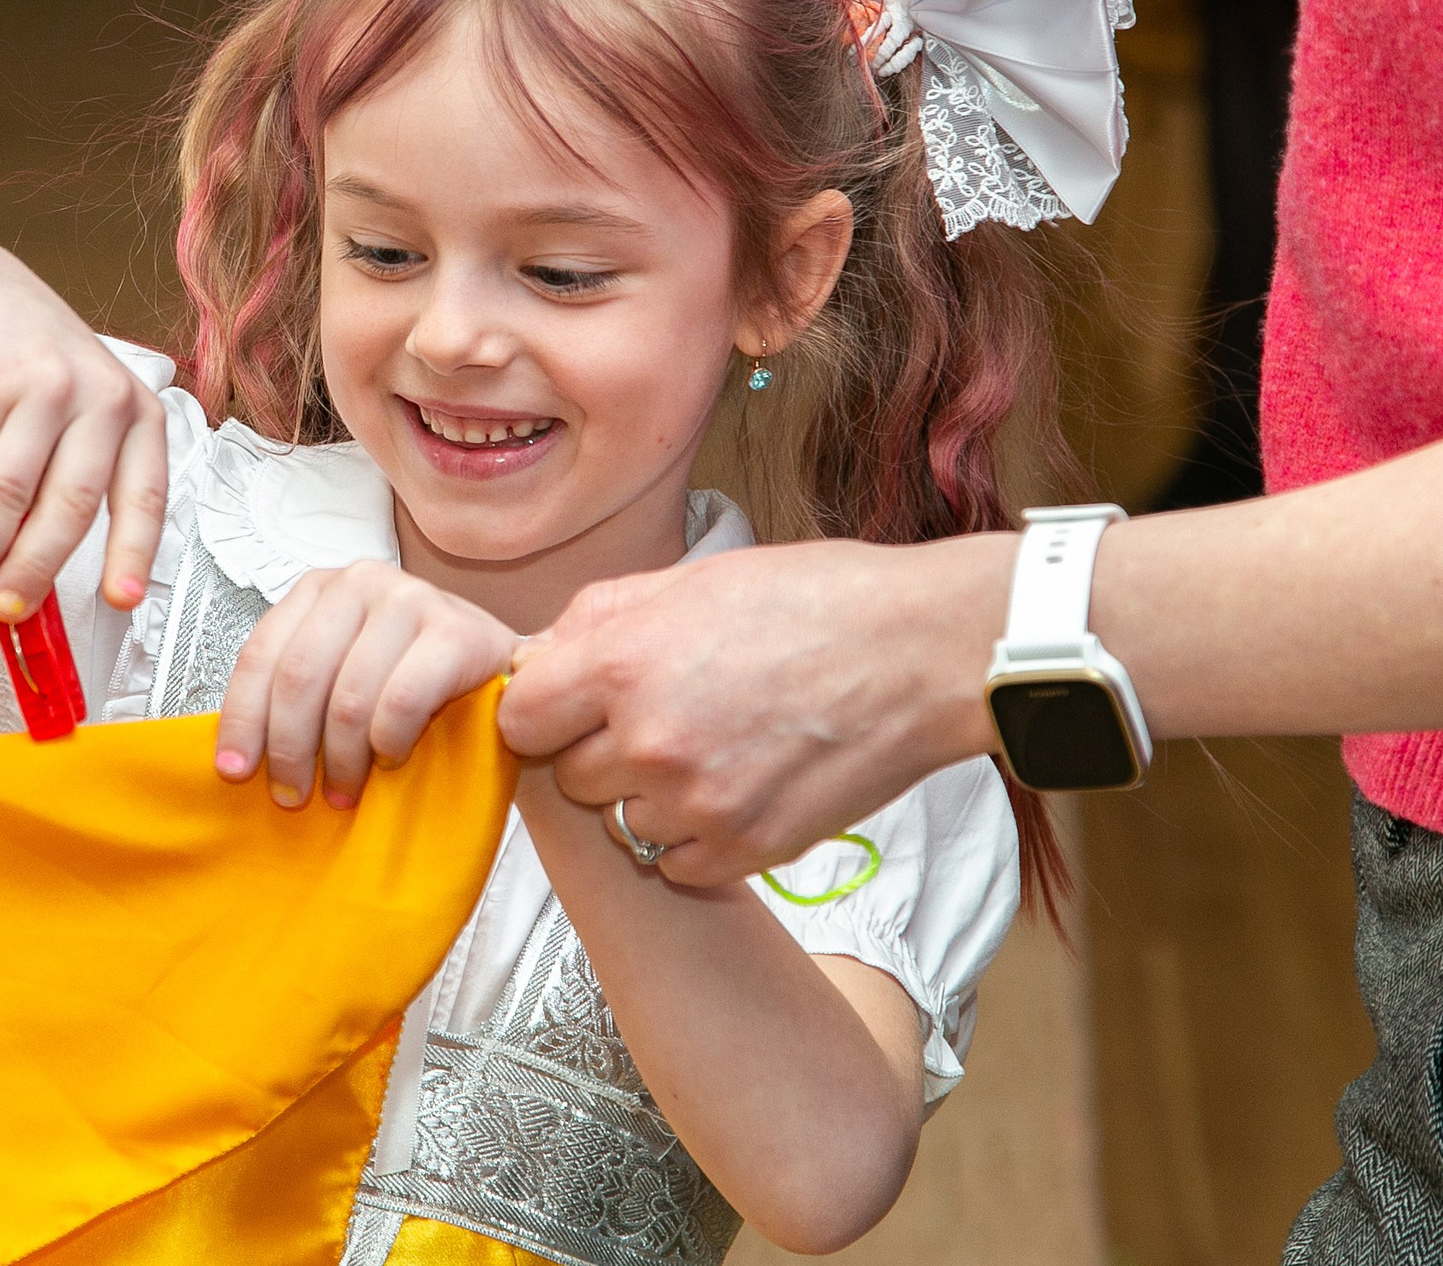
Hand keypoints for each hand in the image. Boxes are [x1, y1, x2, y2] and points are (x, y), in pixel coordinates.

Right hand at [0, 232, 170, 619]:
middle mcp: (102, 398)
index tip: (120, 603)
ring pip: (12, 497)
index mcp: (138, 414)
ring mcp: (44, 388)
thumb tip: (38, 581)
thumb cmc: (32, 366)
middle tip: (9, 615)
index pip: (145, 496)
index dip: (133, 553)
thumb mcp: (79, 409)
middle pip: (73, 506)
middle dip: (36, 569)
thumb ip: (71, 482)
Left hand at [216, 561, 517, 810]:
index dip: (242, 719)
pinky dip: (389, 741)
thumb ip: (295, 696)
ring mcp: (413, 599)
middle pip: (298, 677)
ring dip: (342, 759)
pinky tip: (393, 756)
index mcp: (320, 589)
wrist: (500, 681)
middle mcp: (361, 582)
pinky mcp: (458, 630)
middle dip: (290, 749)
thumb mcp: (341, 677)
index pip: (261, 655)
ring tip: (346, 789)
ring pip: (347, 697)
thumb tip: (236, 758)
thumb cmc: (414, 684)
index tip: (235, 770)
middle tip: (294, 794)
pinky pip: (400, 703)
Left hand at [497, 538, 1011, 886]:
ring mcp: (698, 805)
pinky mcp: (746, 850)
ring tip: (714, 746)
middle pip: (568, 776)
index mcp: (622, 663)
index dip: (545, 710)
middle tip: (664, 715)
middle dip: (599, 750)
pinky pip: (677, 863)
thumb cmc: (814, 602)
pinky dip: (697, 836)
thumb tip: (534, 658)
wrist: (923, 653)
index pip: (518, 720)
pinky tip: (739, 785)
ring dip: (651, 795)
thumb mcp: (691, 579)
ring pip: (623, 822)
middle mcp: (649, 742)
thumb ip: (597, 621)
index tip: (574, 703)